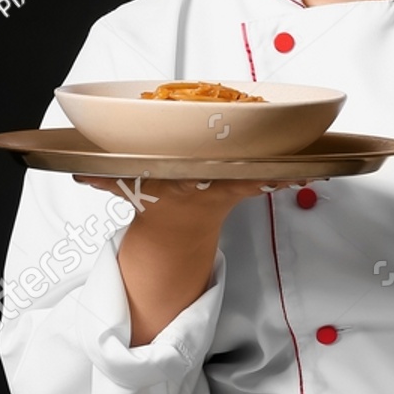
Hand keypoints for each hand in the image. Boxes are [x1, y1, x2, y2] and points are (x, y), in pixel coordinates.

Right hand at [70, 174, 327, 232]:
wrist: (177, 225)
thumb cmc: (154, 194)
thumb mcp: (130, 189)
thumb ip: (107, 179)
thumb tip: (79, 173)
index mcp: (184, 184)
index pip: (201, 177)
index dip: (216, 174)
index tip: (232, 172)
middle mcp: (210, 186)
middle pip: (237, 178)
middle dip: (258, 174)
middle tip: (280, 169)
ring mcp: (230, 187)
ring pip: (261, 180)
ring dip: (283, 175)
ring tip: (308, 168)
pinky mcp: (245, 187)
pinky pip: (271, 180)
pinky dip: (290, 175)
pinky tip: (315, 169)